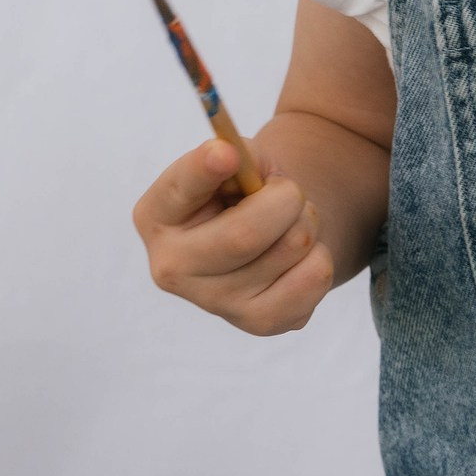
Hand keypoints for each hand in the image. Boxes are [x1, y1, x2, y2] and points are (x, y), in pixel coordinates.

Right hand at [133, 139, 335, 335]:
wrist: (266, 231)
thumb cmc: (242, 189)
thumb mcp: (237, 160)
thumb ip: (237, 155)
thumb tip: (232, 157)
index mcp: (156, 215)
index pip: (178, 190)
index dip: (203, 169)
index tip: (227, 153)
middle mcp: (172, 267)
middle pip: (244, 236)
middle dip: (286, 199)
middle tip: (290, 191)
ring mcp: (214, 303)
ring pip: (290, 250)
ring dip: (308, 221)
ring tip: (291, 220)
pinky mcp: (257, 322)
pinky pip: (313, 278)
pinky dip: (320, 256)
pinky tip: (296, 256)